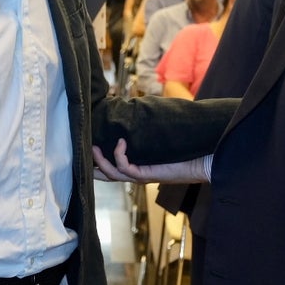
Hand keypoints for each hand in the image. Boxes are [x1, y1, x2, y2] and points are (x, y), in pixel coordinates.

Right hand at [92, 138, 207, 183]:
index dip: (97, 160)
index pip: (112, 167)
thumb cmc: (185, 149)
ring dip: (100, 160)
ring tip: (92, 146)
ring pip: (111, 173)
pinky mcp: (147, 175)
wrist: (203, 160)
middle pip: (106, 175)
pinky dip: (119, 155)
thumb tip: (138, 108)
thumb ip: (148, 129)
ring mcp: (140, 176)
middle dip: (91, 165)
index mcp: (138, 167)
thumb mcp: (161, 138)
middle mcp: (136, 174)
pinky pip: (125, 168)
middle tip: (81, 149)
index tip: (86, 144)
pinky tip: (120, 142)